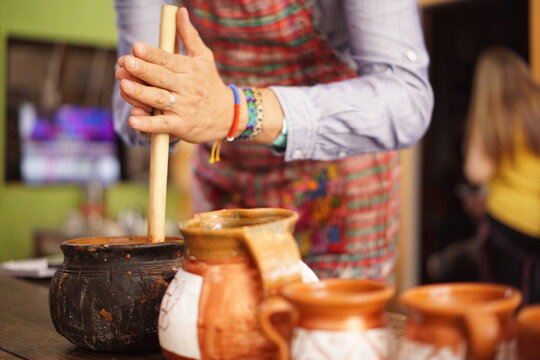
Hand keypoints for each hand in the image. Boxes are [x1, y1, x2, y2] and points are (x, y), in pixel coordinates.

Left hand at [116, 7, 239, 143]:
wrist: (228, 116)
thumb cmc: (210, 84)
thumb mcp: (204, 58)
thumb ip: (189, 36)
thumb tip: (179, 11)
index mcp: (189, 69)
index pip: (168, 59)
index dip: (152, 54)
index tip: (136, 47)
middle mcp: (186, 88)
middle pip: (161, 78)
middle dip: (143, 70)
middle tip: (125, 62)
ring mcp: (183, 108)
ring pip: (159, 100)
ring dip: (141, 94)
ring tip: (124, 85)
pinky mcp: (181, 126)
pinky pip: (163, 126)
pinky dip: (148, 125)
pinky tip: (133, 120)